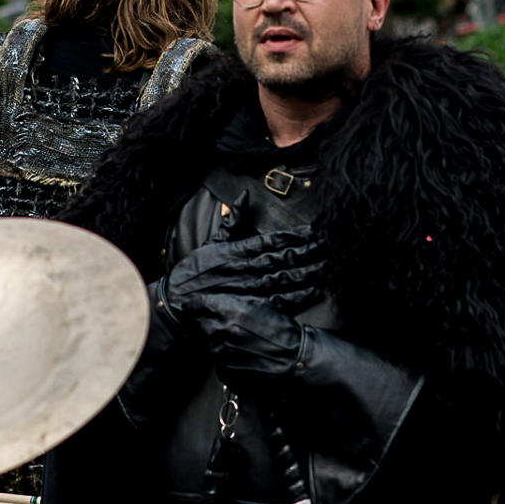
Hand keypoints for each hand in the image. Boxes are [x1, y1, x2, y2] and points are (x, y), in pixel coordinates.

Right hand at [162, 228, 328, 315]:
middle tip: (327, 245)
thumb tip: (244, 197)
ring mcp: (250, 289)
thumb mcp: (211, 242)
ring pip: (284, 278)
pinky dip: (297, 296)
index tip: (312, 231)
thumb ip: (231, 221)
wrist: (178, 302)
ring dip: (306, 271)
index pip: (271, 241)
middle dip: (307, 252)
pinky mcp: (250, 307)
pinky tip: (313, 289)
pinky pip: (278, 300)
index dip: (293, 236)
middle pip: (283, 259)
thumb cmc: (194, 271)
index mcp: (238, 251)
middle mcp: (246, 269)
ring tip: (325, 264)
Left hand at [183, 293, 305, 379]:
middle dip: (203, 324)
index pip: (197, 305)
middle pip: (198, 326)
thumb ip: (234, 303)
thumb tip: (215, 303)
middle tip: (211, 325)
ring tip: (233, 342)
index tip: (192, 307)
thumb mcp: (258, 305)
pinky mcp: (226, 370)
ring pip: (206, 345)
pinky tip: (239, 356)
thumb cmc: (280, 329)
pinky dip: (224, 359)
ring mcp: (222, 352)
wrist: (294, 357)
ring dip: (214, 342)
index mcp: (229, 310)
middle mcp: (221, 330)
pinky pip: (217, 362)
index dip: (193, 306)